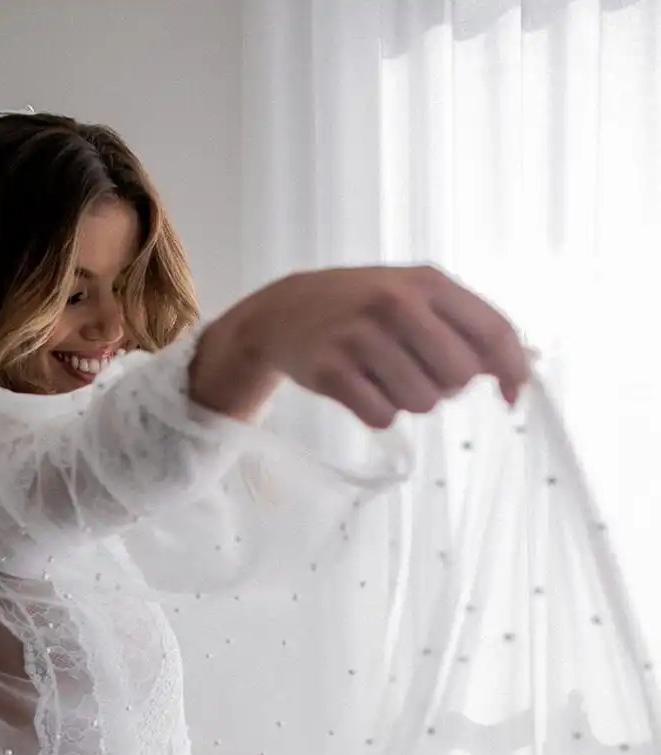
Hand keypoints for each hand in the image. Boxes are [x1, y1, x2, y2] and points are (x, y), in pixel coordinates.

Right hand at [244, 265, 530, 429]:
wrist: (286, 310)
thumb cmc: (364, 306)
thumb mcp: (415, 296)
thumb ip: (466, 325)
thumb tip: (524, 367)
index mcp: (427, 283)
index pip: (492, 331)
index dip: (512, 370)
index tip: (513, 398)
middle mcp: (396, 304)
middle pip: (458, 378)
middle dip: (446, 386)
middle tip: (420, 373)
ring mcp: (360, 337)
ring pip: (420, 403)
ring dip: (408, 401)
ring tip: (384, 377)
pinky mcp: (332, 371)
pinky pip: (381, 417)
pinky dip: (377, 413)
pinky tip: (361, 390)